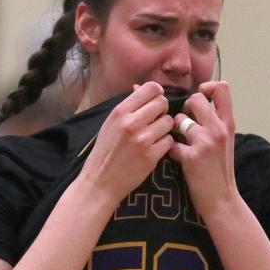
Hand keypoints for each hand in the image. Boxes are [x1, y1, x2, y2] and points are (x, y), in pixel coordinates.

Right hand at [78, 82, 173, 205]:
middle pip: (162, 103)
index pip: (151, 88)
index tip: (154, 103)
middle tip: (155, 120)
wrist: (100, 181)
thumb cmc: (105, 151)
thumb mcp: (110, 124)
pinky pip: (169, 141)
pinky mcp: (151, 156)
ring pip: (169, 122)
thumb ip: (127, 107)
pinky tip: (154, 149)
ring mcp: (143, 140)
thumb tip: (140, 88)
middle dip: (162, 111)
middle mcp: (132, 123)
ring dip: (164, 128)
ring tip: (153, 136)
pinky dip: (164, 144)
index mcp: (120, 112)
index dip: (157, 94)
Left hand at [167, 81, 237, 219]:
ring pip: (179, 120)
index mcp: (228, 123)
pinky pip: (171, 143)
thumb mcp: (226, 141)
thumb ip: (215, 122)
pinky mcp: (191, 157)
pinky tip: (174, 156)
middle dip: (184, 107)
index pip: (222, 88)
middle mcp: (219, 129)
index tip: (201, 98)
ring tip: (178, 141)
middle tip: (184, 122)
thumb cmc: (220, 170)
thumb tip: (199, 102)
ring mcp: (205, 142)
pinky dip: (169, 149)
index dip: (207, 87)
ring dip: (174, 128)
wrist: (222, 199)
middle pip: (196, 98)